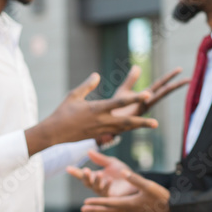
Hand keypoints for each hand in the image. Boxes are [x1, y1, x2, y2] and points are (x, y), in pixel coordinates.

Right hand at [25, 73, 157, 154]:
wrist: (54, 133)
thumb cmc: (63, 112)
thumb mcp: (74, 95)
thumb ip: (87, 85)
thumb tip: (97, 75)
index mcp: (97, 109)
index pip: (119, 102)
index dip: (135, 98)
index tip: (148, 94)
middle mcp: (102, 121)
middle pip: (127, 122)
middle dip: (142, 123)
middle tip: (157, 123)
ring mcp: (101, 130)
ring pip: (124, 129)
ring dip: (138, 126)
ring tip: (152, 124)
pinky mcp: (99, 135)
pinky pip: (117, 132)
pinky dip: (127, 129)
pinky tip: (135, 127)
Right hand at [67, 150, 137, 197]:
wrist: (136, 181)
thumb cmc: (123, 173)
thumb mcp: (111, 163)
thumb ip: (100, 159)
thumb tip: (88, 151)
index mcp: (96, 177)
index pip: (83, 175)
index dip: (75, 172)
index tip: (68, 168)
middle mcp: (98, 185)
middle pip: (87, 183)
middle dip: (85, 177)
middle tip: (85, 170)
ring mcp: (104, 192)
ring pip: (96, 188)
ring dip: (96, 181)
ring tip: (99, 173)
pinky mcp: (112, 197)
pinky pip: (107, 192)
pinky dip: (106, 185)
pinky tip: (108, 179)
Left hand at [79, 152, 171, 211]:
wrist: (171, 210)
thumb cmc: (160, 197)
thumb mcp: (148, 185)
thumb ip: (134, 179)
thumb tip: (123, 172)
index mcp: (128, 203)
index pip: (108, 203)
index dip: (96, 202)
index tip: (85, 203)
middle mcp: (127, 210)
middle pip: (107, 211)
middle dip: (95, 210)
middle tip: (83, 210)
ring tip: (92, 210)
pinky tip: (110, 210)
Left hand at [111, 66, 189, 116]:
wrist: (107, 120)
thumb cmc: (116, 107)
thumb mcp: (124, 90)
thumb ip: (131, 79)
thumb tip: (137, 66)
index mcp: (145, 95)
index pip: (160, 83)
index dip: (169, 76)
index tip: (180, 69)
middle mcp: (147, 102)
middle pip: (164, 91)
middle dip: (176, 85)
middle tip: (189, 79)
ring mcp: (143, 109)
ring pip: (158, 98)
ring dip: (168, 91)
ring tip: (179, 86)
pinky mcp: (137, 116)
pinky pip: (145, 108)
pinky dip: (150, 107)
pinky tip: (152, 101)